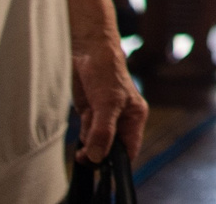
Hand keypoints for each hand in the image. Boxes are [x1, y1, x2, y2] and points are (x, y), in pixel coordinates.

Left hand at [72, 38, 148, 164]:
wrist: (86, 51)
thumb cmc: (106, 70)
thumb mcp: (107, 103)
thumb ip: (103, 132)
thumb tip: (96, 158)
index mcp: (135, 117)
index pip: (129, 150)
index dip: (117, 162)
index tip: (100, 164)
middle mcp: (121, 120)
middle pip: (110, 150)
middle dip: (98, 148)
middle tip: (86, 144)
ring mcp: (104, 119)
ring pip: (95, 144)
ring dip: (87, 136)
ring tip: (90, 114)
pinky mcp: (89, 116)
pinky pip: (85, 134)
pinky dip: (81, 131)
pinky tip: (84, 114)